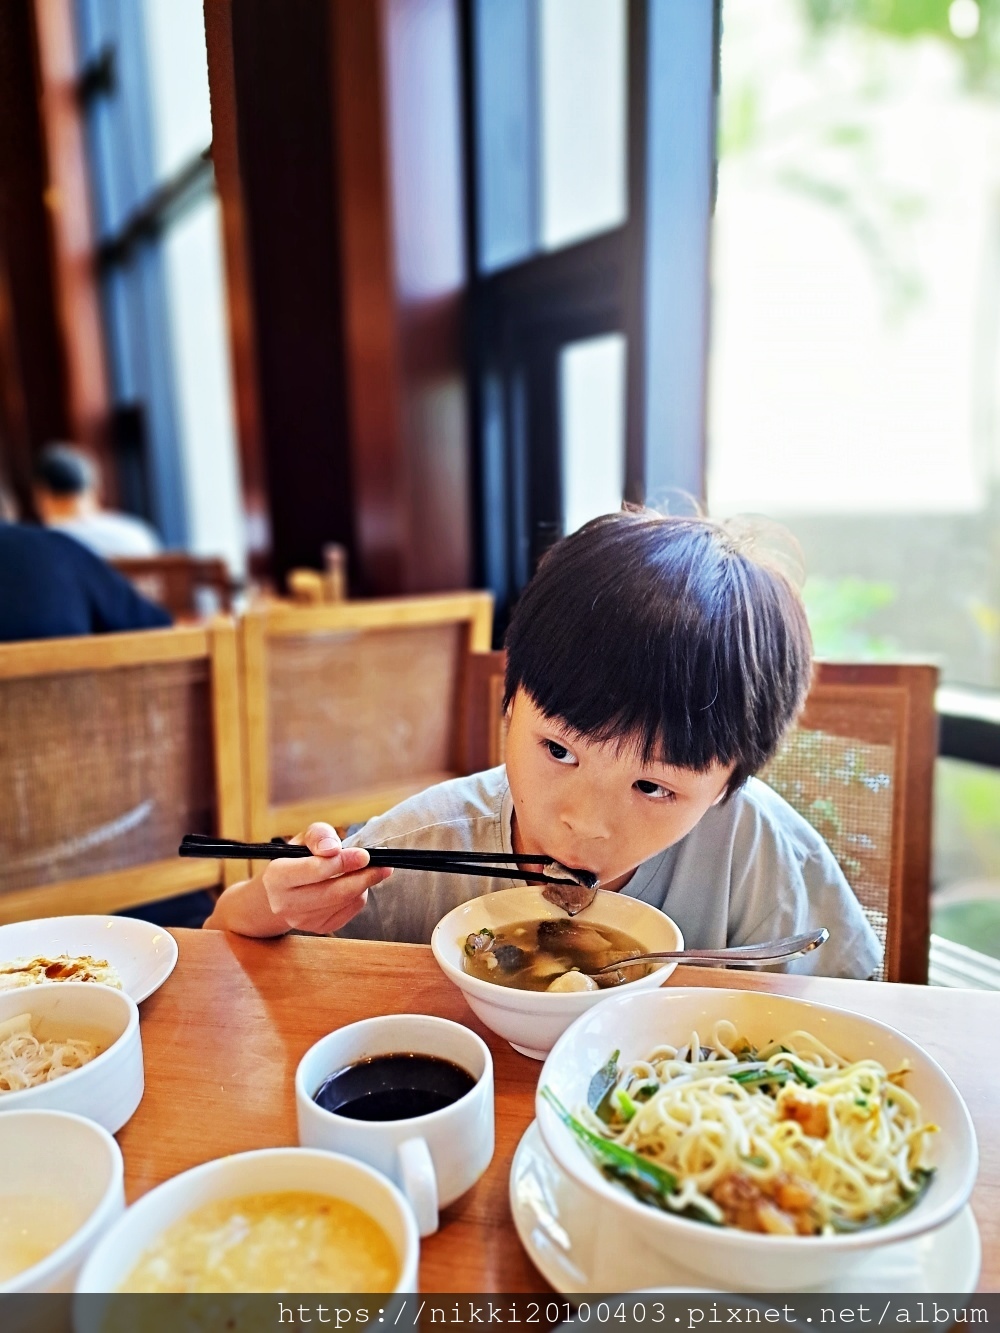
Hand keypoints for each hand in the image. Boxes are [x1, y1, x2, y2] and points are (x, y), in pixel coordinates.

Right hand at [261, 823, 391, 933]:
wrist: (280, 892)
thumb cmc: (295, 859)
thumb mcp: (302, 839)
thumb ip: (318, 836)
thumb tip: (334, 849)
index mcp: (277, 876)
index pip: (315, 870)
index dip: (343, 862)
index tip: (365, 855)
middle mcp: (286, 903)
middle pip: (334, 892)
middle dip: (363, 877)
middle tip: (384, 865)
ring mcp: (302, 920)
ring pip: (345, 902)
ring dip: (363, 884)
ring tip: (372, 870)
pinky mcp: (318, 928)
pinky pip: (349, 912)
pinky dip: (359, 896)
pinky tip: (356, 884)